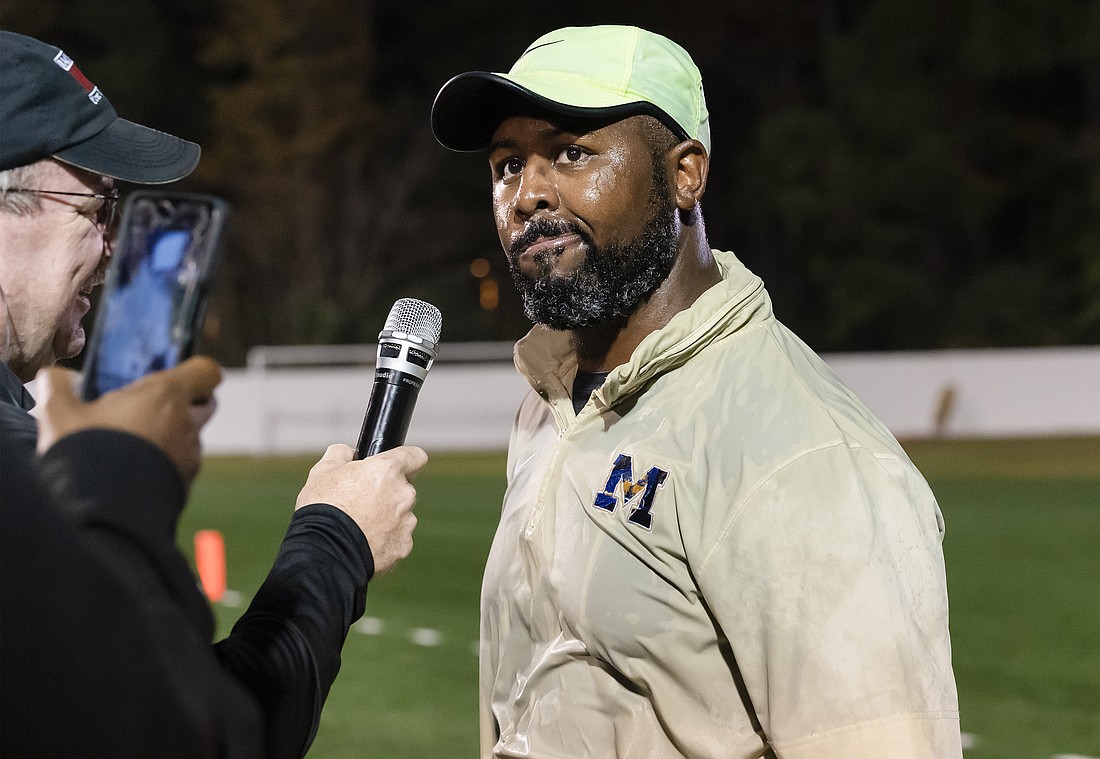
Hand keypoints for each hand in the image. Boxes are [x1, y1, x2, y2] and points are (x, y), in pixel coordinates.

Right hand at [35, 357, 221, 481]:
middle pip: (204, 403)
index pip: (206, 372)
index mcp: (166, 396)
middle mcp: (187, 424)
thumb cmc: (86, 453)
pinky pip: (181, 465)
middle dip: (183, 403)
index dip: (196, 372)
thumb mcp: (59, 413)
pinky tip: (134, 471)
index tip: (174, 377)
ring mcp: (190, 456)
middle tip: (146, 410)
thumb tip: (56, 375)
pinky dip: (165, 463)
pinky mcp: (185, 484)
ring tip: (131, 445)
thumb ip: (59, 386)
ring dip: (169, 436)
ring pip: (189, 436)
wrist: (101, 511)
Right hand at [296, 444, 427, 574]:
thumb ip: (341, 454)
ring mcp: (406, 522)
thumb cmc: (323, 508)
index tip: (397, 465)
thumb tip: (348, 453)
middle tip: (360, 502)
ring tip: (358, 526)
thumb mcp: (323, 471)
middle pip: (403, 488)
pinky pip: (397, 538)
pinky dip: (384, 540)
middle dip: (387, 493)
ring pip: (401, 514)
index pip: (415, 456)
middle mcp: (403, 494)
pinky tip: (363, 542)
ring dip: (386, 517)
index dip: (406, 459)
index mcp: (387, 470)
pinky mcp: (403, 546)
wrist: (323, 551)